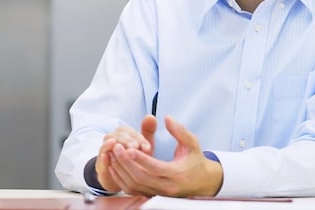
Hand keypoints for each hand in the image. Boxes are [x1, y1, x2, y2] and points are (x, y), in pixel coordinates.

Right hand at [95, 114, 155, 192]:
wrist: (126, 179)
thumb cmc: (136, 160)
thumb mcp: (144, 147)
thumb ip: (148, 131)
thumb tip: (151, 116)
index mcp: (122, 134)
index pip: (127, 131)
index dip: (137, 137)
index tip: (148, 148)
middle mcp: (111, 140)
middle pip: (116, 135)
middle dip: (127, 141)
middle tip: (136, 148)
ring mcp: (104, 152)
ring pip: (106, 145)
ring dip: (115, 147)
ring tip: (123, 150)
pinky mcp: (101, 166)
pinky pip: (100, 160)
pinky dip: (103, 159)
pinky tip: (108, 157)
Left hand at [106, 115, 222, 196]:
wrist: (202, 182)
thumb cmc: (195, 161)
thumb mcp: (192, 144)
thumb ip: (180, 131)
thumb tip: (167, 118)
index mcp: (177, 174)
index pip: (155, 168)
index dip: (140, 158)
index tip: (128, 147)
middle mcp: (167, 186)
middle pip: (141, 177)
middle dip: (126, 162)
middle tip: (116, 147)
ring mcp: (159, 193)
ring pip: (134, 185)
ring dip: (120, 170)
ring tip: (112, 153)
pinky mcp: (152, 195)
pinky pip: (132, 190)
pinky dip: (121, 179)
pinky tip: (114, 166)